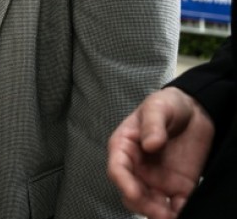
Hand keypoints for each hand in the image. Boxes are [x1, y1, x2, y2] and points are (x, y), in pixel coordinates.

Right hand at [107, 87, 214, 218]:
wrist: (194, 111)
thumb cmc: (167, 105)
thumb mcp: (157, 106)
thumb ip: (152, 124)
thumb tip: (150, 144)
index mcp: (124, 147)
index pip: (117, 168)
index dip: (123, 183)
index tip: (134, 193)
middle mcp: (137, 167)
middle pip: (132, 192)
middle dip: (143, 205)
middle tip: (160, 212)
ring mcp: (157, 178)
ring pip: (151, 203)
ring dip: (158, 213)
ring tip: (172, 217)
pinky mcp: (178, 186)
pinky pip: (175, 204)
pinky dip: (178, 212)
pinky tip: (183, 212)